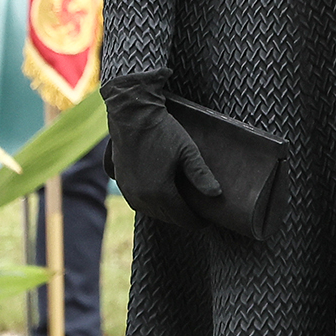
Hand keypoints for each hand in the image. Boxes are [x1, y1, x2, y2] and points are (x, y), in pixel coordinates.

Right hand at [101, 73, 221, 226]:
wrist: (132, 113)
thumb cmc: (163, 130)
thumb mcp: (187, 151)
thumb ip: (201, 175)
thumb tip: (217, 195)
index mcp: (160, 192)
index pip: (182, 217)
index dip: (196, 221)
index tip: (207, 221)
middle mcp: (141, 197)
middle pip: (167, 217)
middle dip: (182, 218)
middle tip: (196, 215)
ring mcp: (127, 190)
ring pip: (150, 211)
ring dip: (166, 212)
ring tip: (180, 207)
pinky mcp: (119, 181)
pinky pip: (137, 201)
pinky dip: (149, 203)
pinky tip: (157, 196)